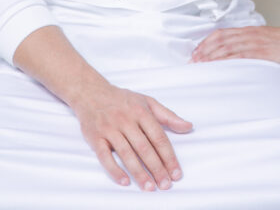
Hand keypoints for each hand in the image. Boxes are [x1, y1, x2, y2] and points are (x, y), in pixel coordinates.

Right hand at [70, 81, 192, 190]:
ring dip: (139, 173)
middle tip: (165, 185)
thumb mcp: (147, 102)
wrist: (91, 92)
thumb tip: (188, 126)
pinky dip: (115, 170)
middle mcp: (125, 120)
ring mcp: (109, 129)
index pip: (158, 137)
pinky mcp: (95, 137)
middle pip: (144, 148)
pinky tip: (125, 181)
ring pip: (126, 154)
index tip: (176, 173)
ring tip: (149, 187)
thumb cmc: (122, 100)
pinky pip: (105, 156)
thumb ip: (168, 116)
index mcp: (140, 111)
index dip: (168, 156)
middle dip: (156, 168)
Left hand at [190, 20, 279, 68]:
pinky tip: (220, 66)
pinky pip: (240, 56)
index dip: (207, 42)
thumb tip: (239, 53)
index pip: (221, 34)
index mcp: (248, 31)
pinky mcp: (261, 53)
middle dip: (204, 50)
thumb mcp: (263, 39)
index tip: (197, 51)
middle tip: (193, 60)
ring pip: (227, 47)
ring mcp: (254, 44)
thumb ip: (251, 43)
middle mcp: (248, 35)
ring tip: (201, 64)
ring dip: (212, 56)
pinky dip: (227, 60)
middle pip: (220, 40)